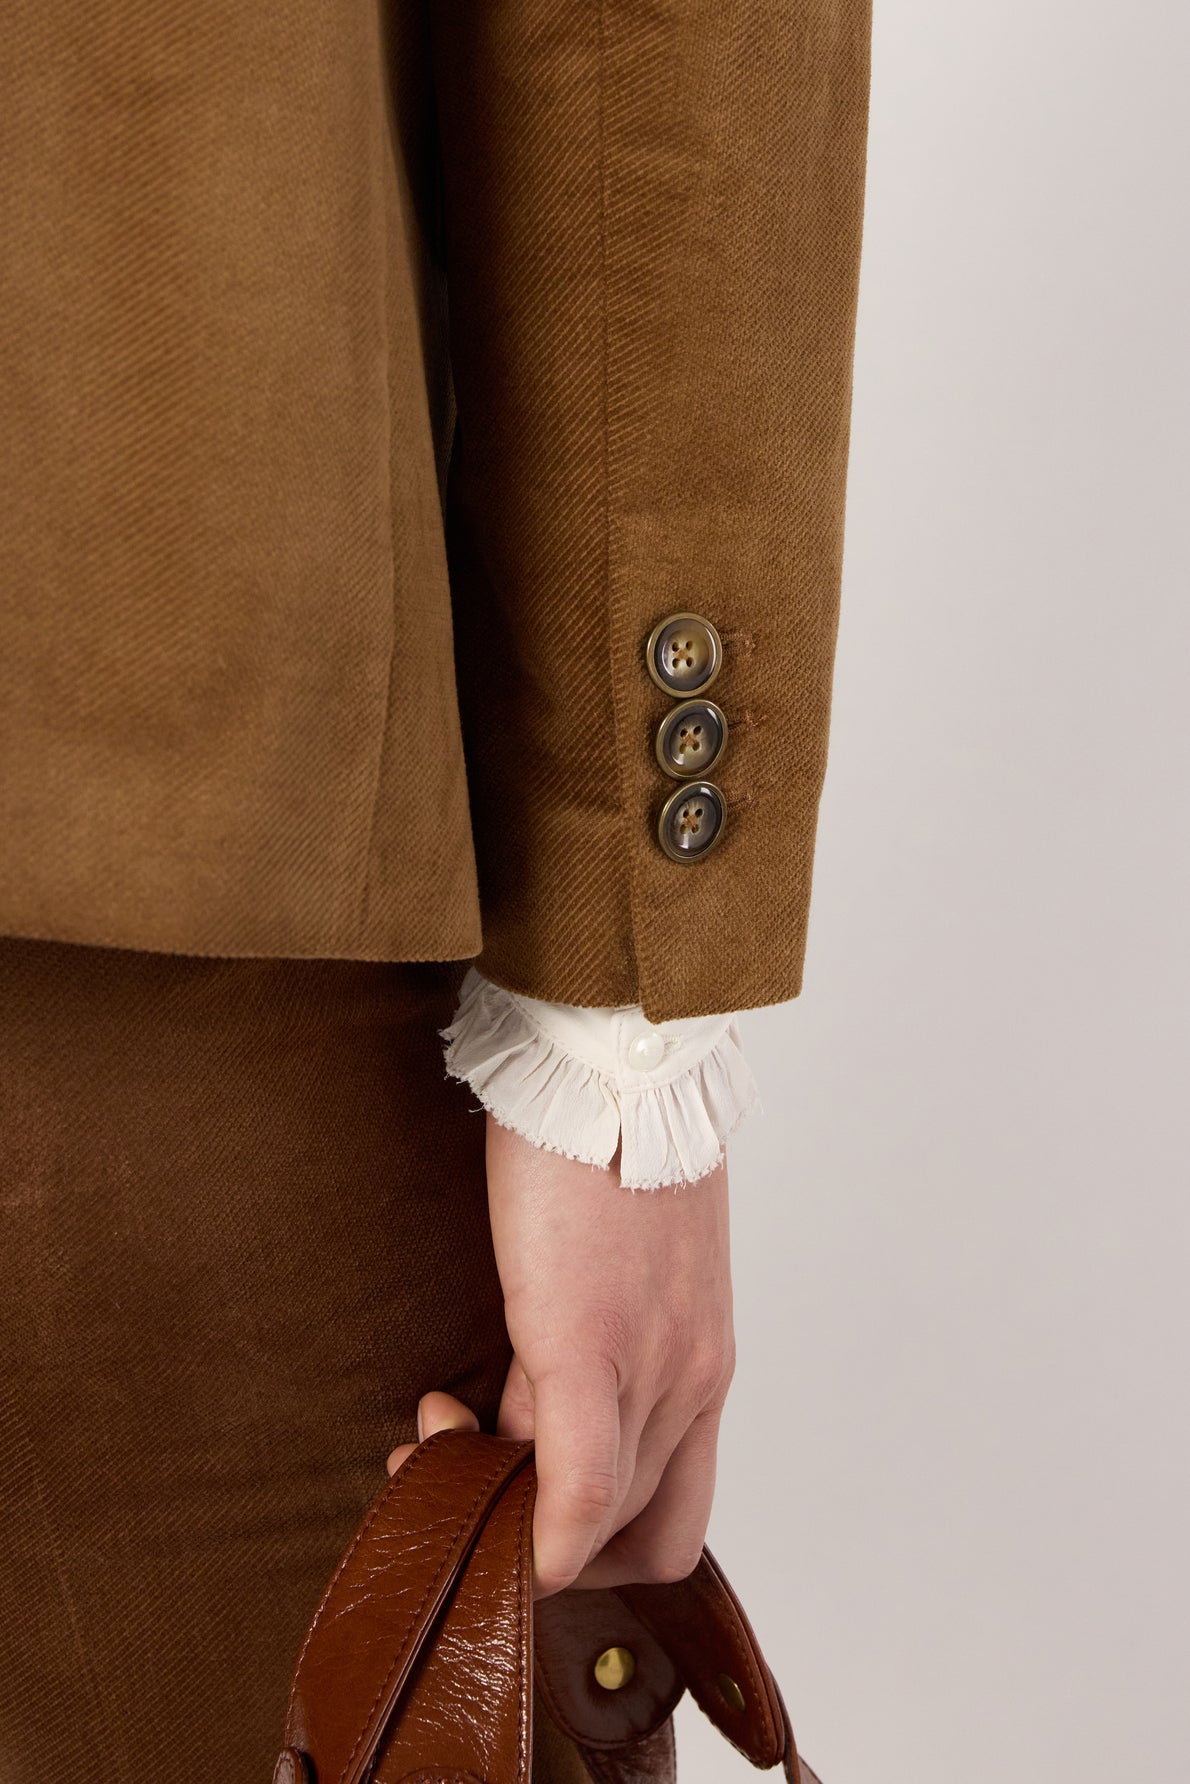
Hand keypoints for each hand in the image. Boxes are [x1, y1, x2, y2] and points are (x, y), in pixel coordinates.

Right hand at [487, 1116, 733, 1596]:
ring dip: (508, 1509)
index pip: (667, 1510)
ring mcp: (654, 1370)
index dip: (588, 1529)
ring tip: (439, 1429)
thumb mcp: (628, 1265)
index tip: (510, 1475)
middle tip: (456, 1461)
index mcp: (704, 1362)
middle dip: (540, 1527)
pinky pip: (576, 1489)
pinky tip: (447, 1460)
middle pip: (636, 1529)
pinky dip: (532, 1530)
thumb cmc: (613, 1146)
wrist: (614, 1061)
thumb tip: (518, 1415)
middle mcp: (694, 1381)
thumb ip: (594, 1347)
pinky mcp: (591, 1346)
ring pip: (602, 1519)